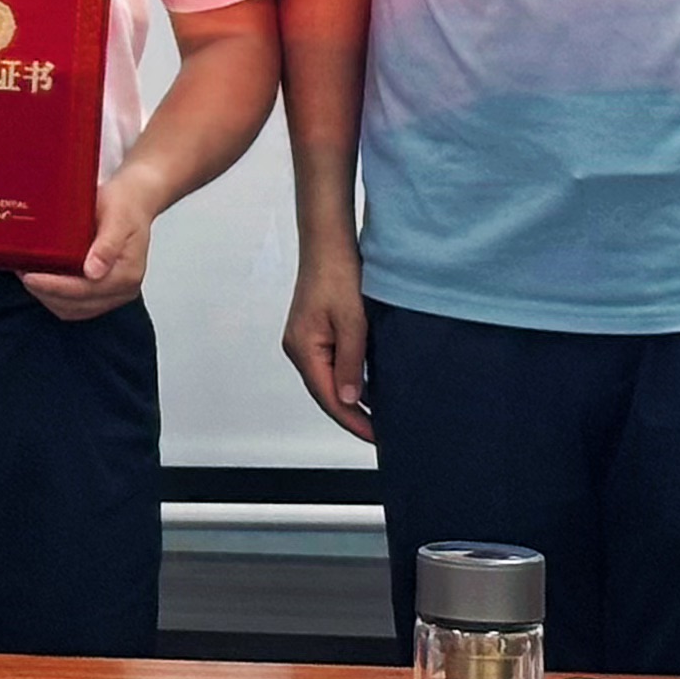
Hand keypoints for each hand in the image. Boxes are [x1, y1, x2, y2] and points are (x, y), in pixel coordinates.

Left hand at [24, 171, 160, 323]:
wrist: (135, 201)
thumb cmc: (125, 206)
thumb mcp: (117, 218)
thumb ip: (107, 246)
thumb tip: (93, 272)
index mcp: (127, 274)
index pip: (85, 290)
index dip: (55, 287)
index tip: (31, 278)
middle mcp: (122, 289)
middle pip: (77, 305)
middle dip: (47, 293)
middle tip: (23, 275)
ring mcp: (113, 293)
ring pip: (74, 309)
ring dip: (49, 297)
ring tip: (28, 277)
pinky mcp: (103, 291)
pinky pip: (76, 304)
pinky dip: (56, 296)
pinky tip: (42, 282)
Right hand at [284, 239, 373, 443]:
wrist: (329, 242)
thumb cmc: (337, 274)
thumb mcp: (353, 323)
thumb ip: (351, 363)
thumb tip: (351, 400)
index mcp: (303, 349)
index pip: (329, 397)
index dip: (353, 420)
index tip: (376, 436)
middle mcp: (299, 348)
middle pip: (326, 391)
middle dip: (352, 413)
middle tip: (380, 431)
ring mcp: (305, 340)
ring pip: (329, 378)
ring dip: (351, 396)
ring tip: (378, 414)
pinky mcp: (314, 332)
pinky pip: (331, 363)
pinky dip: (349, 376)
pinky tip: (367, 384)